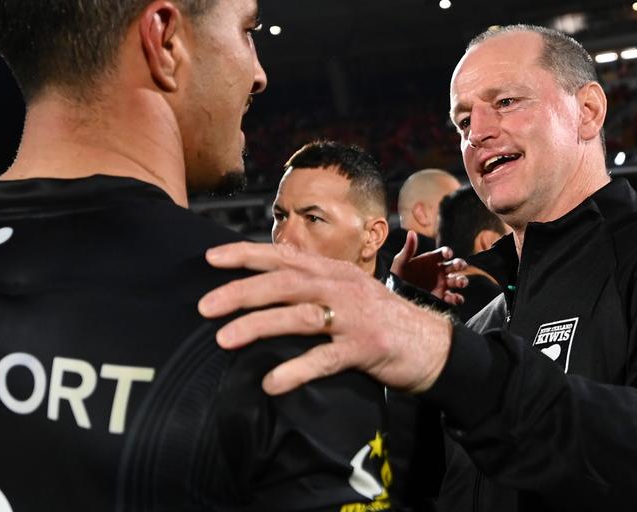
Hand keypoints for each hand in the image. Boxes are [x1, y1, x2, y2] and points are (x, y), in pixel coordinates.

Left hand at [200, 241, 453, 394]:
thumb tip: (263, 288)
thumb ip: (312, 288)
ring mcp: (354, 317)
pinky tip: (271, 382)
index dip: (245, 254)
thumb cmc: (381, 320)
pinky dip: (295, 370)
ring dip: (257, 326)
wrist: (433, 346)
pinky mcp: (366, 349)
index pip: (284, 256)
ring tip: (224, 340)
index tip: (210, 257)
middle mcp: (342, 287)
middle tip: (204, 306)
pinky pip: (325, 360)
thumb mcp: (347, 293)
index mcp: (335, 271)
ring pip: (298, 316)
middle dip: (240, 291)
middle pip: (284, 283)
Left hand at [391, 230, 468, 304]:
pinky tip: (455, 298)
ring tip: (460, 282)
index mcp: (432, 260)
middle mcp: (440, 271)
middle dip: (460, 264)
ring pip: (457, 280)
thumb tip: (411, 233)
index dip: (447, 252)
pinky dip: (457, 299)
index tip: (447, 254)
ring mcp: (442, 284)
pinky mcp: (441, 297)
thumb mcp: (401, 261)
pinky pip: (453, 298)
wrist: (396, 294)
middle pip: (455, 265)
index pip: (444, 253)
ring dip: (462, 280)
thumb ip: (408, 249)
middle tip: (459, 265)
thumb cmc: (399, 275)